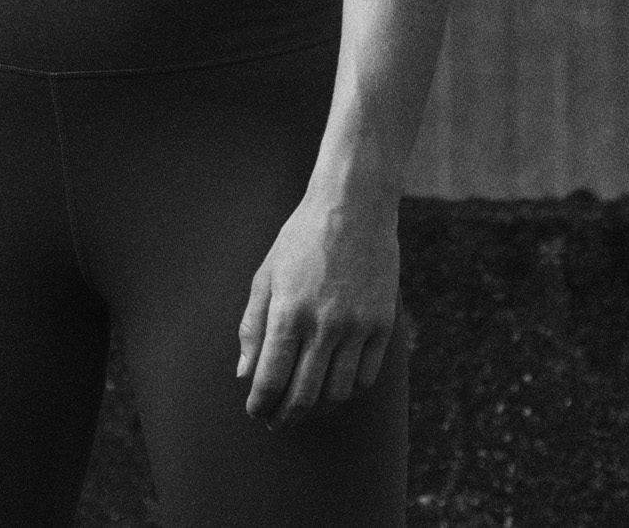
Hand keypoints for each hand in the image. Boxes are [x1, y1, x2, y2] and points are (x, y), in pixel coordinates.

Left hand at [236, 187, 399, 425]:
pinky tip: (334, 388)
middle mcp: (324, 324)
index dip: (260, 403)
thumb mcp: (266, 275)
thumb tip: (245, 373)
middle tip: (276, 422)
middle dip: (285, 416)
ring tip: (304, 407)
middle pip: (303, 394)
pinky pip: (366, 377)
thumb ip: (253, 326)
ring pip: (338, 393)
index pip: (271, 378)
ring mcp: (358, 327)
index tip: (255, 411)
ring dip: (317, 409)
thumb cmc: (302, 238)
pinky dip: (349, 392)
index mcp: (289, 311)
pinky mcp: (383, 325)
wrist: (354, 207)